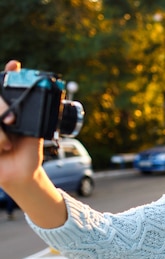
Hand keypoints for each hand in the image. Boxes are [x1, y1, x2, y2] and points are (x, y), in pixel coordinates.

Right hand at [0, 60, 43, 188]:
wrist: (22, 173)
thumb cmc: (28, 151)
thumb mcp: (36, 132)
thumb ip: (37, 115)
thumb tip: (47, 98)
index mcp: (7, 109)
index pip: (2, 86)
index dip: (7, 74)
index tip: (15, 66)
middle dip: (3, 107)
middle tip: (12, 121)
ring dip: (0, 133)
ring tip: (7, 144)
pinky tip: (2, 149)